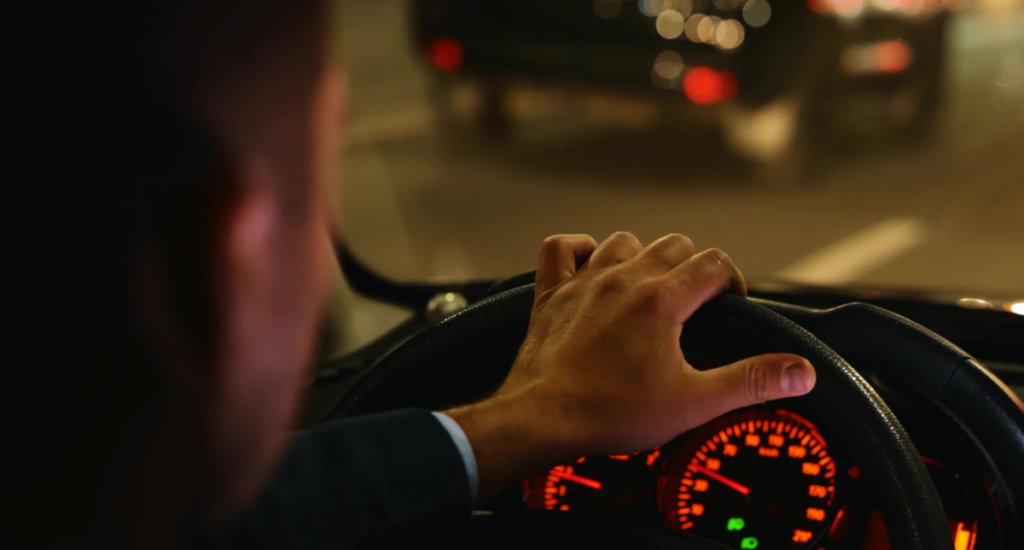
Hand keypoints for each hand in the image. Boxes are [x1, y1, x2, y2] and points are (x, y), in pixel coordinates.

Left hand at [445, 233, 814, 500]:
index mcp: (660, 300)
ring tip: (649, 289)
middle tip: (694, 305)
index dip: (731, 282)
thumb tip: (799, 372)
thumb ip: (750, 381)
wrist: (542, 420)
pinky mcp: (550, 294)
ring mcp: (583, 283)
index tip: (729, 308)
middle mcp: (622, 280)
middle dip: (693, 268)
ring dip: (642, 258)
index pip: (714, 263)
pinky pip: (561, 248)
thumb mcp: (693, 402)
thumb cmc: (609, 412)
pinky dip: (578, 249)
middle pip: (674, 245)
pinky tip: (591, 265)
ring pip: (624, 242)